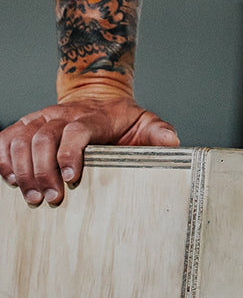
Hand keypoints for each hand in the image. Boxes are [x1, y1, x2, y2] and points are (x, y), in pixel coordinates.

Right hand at [0, 76, 179, 206]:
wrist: (97, 97)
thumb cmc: (119, 119)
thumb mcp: (143, 122)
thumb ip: (157, 132)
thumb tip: (172, 143)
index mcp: (93, 116)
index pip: (78, 129)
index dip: (70, 153)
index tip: (70, 179)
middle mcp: (62, 114)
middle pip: (44, 137)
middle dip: (43, 171)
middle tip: (49, 200)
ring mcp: (41, 119)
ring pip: (21, 138)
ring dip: (22, 169)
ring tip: (30, 197)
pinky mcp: (25, 126)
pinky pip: (4, 138)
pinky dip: (1, 158)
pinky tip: (8, 179)